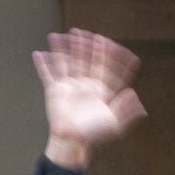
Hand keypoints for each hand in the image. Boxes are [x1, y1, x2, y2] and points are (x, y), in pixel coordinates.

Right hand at [33, 30, 146, 168]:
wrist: (73, 142)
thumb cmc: (95, 134)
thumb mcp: (115, 125)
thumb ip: (125, 112)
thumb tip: (137, 99)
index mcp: (100, 88)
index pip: (105, 66)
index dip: (107, 54)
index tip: (107, 42)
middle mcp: (85, 83)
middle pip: (85, 59)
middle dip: (83, 45)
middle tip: (82, 32)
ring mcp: (69, 85)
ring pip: (66, 62)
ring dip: (62, 49)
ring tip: (57, 36)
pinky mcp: (55, 91)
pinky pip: (47, 75)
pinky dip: (42, 65)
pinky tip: (38, 54)